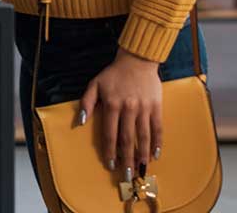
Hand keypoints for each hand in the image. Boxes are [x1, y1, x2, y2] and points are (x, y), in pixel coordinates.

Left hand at [80, 49, 162, 178]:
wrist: (137, 60)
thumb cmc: (113, 74)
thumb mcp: (94, 84)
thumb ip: (86, 103)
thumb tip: (79, 122)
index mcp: (111, 104)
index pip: (110, 133)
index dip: (110, 151)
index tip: (110, 165)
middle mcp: (128, 109)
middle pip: (127, 139)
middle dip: (127, 159)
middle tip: (127, 176)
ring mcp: (144, 108)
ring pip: (143, 136)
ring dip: (142, 155)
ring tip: (142, 170)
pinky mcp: (156, 107)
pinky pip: (157, 128)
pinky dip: (157, 142)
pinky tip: (156, 154)